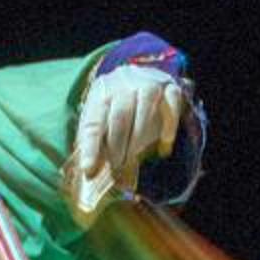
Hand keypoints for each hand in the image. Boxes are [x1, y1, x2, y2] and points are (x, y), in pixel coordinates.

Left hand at [67, 63, 186, 217]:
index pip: (93, 122)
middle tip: (116, 171)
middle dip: (117, 148)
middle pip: (120, 117)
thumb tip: (88, 180)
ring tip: (134, 162)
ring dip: (139, 141)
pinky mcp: (170, 89)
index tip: (89, 172)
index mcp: (100, 94)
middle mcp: (123, 84)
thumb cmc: (116, 111)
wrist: (141, 79)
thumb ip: (95, 148)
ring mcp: (148, 84)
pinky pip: (171, 108)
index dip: (91, 149)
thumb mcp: (101, 124)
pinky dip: (168, 130)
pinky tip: (163, 149)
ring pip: (144, 110)